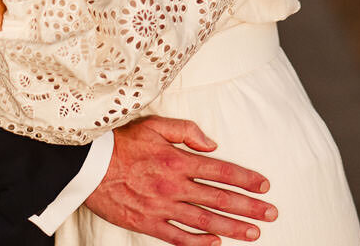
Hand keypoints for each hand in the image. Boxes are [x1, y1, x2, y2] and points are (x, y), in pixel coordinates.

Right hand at [85, 116, 275, 244]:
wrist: (88, 166)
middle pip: (219, 198)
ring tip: (254, 233)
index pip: (221, 171)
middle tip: (271, 213)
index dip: (246, 179)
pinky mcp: (147, 223)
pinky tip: (216, 244)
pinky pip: (177, 237)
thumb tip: (213, 144)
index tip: (265, 185)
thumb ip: (187, 131)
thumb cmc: (121, 143)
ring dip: (232, 227)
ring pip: (204, 220)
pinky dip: (198, 243)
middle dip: (248, 206)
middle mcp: (174, 185)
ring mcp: (161, 207)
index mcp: (178, 160)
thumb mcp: (155, 125)